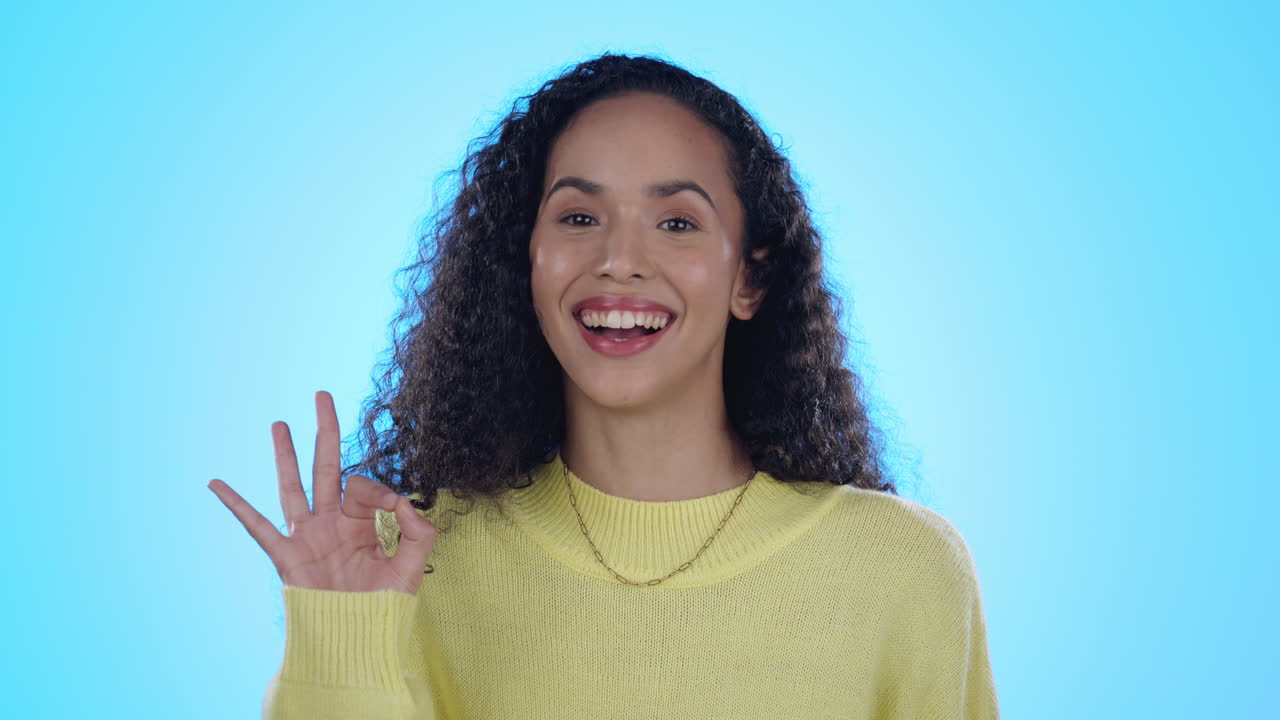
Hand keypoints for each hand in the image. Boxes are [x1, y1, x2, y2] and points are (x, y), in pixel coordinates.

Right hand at [208, 390, 437, 594]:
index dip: (378, 491)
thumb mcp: (413, 565)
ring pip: (293, 486)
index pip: (363, 485)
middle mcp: (331, 524)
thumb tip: (403, 502)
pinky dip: (236, 504)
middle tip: (322, 395)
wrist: (358, 641)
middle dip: (324, 432)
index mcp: (359, 523)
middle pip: (325, 467)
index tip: (393, 508)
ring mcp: (307, 537)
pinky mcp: (287, 557)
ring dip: (286, 455)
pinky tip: (217, 483)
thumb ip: (419, 530)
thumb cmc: (384, 608)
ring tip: (279, 424)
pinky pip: (257, 526)